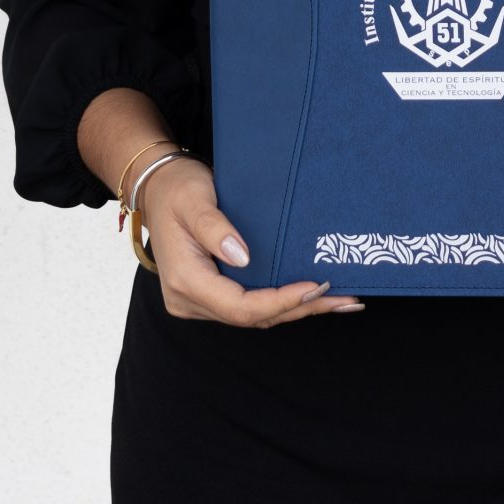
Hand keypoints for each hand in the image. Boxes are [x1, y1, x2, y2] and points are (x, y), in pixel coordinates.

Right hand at [138, 155, 363, 323]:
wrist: (159, 186)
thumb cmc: (177, 187)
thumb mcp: (193, 199)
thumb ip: (215, 228)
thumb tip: (243, 257)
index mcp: (185, 281)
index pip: (240, 306)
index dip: (280, 301)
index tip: (315, 286)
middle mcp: (190, 301)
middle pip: (253, 317)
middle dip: (300, 308)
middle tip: (344, 300)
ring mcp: (199, 302)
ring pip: (254, 316)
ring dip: (296, 309)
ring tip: (340, 301)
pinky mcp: (210, 296)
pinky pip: (249, 307)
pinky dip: (281, 303)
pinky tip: (311, 297)